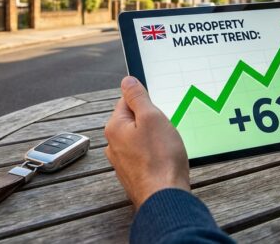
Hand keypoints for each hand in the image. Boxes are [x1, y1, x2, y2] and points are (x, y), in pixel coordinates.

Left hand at [104, 76, 189, 206]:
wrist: (165, 197)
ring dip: (155, 140)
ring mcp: (122, 162)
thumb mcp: (152, 117)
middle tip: (165, 132)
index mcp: (114, 127)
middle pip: (134, 121)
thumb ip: (137, 97)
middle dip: (152, 123)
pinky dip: (155, 156)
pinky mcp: (133, 175)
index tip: (158, 113)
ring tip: (167, 149)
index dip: (146, 104)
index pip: (127, 101)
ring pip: (140, 140)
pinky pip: (145, 157)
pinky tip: (165, 162)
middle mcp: (113, 145)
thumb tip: (126, 81)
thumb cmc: (160, 158)